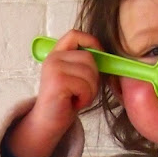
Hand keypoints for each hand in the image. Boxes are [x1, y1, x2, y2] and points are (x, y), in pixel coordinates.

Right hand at [7, 30, 101, 156]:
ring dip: (90, 90)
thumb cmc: (66, 100)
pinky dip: (85, 98)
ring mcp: (54, 68)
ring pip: (90, 73)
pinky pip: (85, 86)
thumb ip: (86, 64)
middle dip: (94, 78)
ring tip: (78, 97)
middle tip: (83, 91)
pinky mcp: (57, 81)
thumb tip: (109, 57)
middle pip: (90, 58)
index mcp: (58, 53)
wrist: (48, 122)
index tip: (99, 56)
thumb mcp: (76, 77)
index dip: (92, 42)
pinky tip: (74, 103)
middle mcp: (54, 58)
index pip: (75, 34)